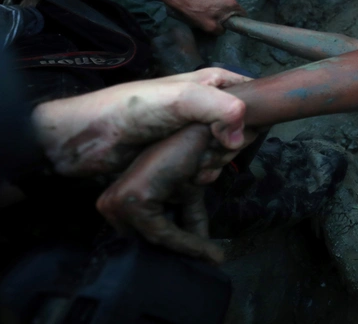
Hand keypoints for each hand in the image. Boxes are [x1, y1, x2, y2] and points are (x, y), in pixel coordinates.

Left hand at [32, 68, 250, 176]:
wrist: (86, 138)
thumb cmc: (133, 109)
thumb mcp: (180, 99)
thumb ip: (220, 108)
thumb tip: (239, 138)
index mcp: (214, 83)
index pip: (254, 96)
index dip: (253, 117)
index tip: (239, 134)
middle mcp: (208, 105)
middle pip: (243, 129)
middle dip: (231, 147)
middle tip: (210, 153)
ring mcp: (194, 132)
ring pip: (226, 151)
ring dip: (216, 164)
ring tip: (198, 169)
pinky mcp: (181, 155)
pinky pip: (208, 167)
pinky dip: (204, 176)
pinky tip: (191, 180)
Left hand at [96, 125, 225, 262]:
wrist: (202, 130)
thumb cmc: (193, 156)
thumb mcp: (187, 195)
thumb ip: (187, 221)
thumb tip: (202, 255)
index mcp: (118, 201)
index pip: (141, 237)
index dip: (174, 249)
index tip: (201, 258)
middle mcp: (111, 203)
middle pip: (147, 242)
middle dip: (179, 251)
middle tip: (209, 259)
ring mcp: (120, 202)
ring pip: (156, 241)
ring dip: (188, 249)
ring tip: (214, 257)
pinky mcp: (135, 201)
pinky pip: (162, 234)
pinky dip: (189, 243)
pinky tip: (210, 251)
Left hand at [165, 0, 244, 34]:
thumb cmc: (196, 13)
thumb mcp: (210, 27)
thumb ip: (222, 30)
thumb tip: (224, 28)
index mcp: (232, 4)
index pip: (242, 13)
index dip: (237, 19)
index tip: (230, 23)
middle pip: (234, 6)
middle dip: (227, 12)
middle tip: (215, 17)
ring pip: (226, 0)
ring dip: (221, 5)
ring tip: (209, 9)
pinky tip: (206, 2)